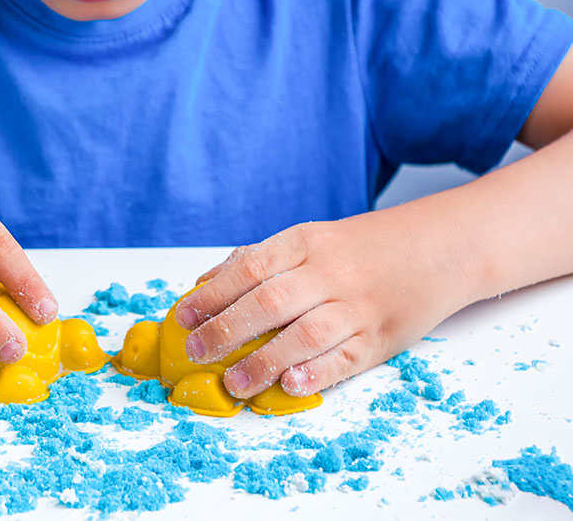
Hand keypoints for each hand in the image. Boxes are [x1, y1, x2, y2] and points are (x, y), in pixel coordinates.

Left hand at [175, 209, 472, 397]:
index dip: (212, 295)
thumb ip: (258, 260)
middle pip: (269, 303)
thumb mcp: (310, 240)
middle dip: (226, 330)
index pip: (248, 270)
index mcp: (305, 243)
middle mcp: (329, 273)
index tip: (183, 317)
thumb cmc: (363, 248)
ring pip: (304, 335)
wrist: (441, 247)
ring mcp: (357, 306)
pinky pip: (345, 359)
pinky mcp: (381, 336)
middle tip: (197, 351)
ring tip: (234, 382)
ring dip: (264, 362)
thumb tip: (204, 284)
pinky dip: (315, 374)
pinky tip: (289, 385)